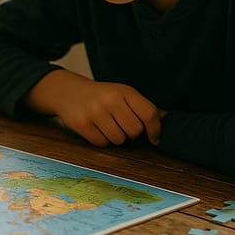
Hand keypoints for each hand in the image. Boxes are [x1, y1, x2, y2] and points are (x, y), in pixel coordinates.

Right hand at [26, 70, 163, 145]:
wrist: (67, 90)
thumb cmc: (100, 95)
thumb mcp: (121, 93)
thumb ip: (142, 107)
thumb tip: (167, 118)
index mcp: (124, 91)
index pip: (149, 113)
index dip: (155, 129)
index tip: (154, 137)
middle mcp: (110, 100)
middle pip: (135, 131)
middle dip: (131, 133)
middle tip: (121, 125)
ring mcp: (94, 112)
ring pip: (119, 140)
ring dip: (116, 138)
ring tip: (107, 125)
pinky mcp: (82, 124)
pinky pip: (102, 143)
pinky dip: (102, 140)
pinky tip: (96, 128)